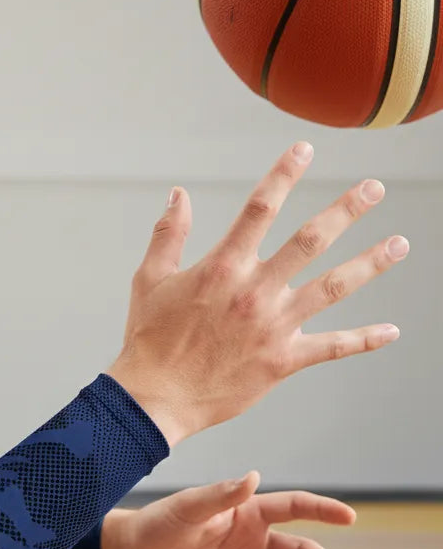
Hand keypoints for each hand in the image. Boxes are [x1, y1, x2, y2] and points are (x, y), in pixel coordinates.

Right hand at [107, 142, 407, 446]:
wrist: (155, 398)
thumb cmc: (148, 341)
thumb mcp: (150, 280)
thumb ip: (168, 234)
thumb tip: (178, 195)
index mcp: (222, 268)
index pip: (260, 208)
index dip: (284, 174)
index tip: (304, 150)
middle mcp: (254, 292)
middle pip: (311, 240)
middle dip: (346, 209)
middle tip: (373, 188)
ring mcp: (273, 326)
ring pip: (332, 287)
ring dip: (369, 263)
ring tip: (399, 244)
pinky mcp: (281, 361)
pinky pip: (332, 347)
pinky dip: (364, 340)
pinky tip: (391, 331)